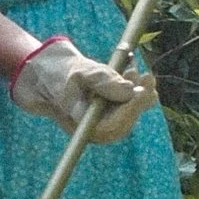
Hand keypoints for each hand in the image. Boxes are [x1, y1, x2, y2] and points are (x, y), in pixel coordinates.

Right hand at [11, 38, 157, 144]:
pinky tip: (132, 72)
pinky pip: (129, 103)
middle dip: (139, 99)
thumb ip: (103, 81)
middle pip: (126, 121)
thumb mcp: (80, 73)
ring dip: (138, 90)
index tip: (142, 91)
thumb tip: (130, 90)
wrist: (51, 74)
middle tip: (147, 76)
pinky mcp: (111, 112)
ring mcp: (104, 122)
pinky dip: (135, 88)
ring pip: (130, 111)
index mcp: (82, 125)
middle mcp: (95, 129)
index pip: (112, 126)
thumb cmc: (61, 74)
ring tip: (135, 70)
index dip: (130, 110)